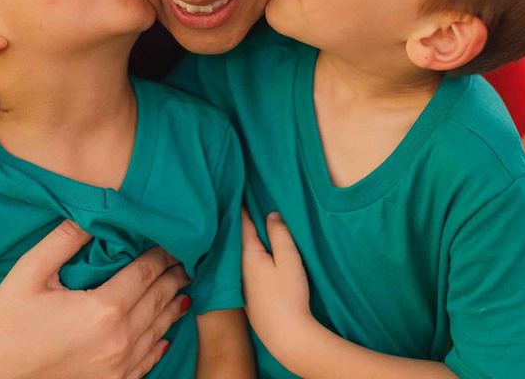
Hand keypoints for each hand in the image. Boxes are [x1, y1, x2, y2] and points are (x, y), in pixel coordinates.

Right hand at [0, 219, 190, 378]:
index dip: (161, 255)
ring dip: (172, 309)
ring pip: (158, 332)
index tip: (170, 243)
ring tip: (183, 291)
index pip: (145, 273)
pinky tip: (165, 335)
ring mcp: (117, 367)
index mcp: (103, 309)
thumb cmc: (6, 317)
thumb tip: (92, 214)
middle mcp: (118, 340)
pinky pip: (146, 363)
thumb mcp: (31, 270)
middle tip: (185, 262)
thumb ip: (65, 238)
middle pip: (157, 300)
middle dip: (172, 278)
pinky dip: (159, 345)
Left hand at [240, 210, 318, 368]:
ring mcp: (242, 283)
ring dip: (242, 238)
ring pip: (240, 254)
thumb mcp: (289, 259)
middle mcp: (239, 268)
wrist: (286, 336)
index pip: (241, 223)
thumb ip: (280, 234)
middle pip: (237, 238)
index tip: (235, 188)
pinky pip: (243, 267)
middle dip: (238, 220)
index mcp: (248, 255)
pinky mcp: (248, 296)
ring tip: (243, 221)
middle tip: (237, 199)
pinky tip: (251, 253)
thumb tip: (270, 214)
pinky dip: (245, 255)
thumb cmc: (289, 296)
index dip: (240, 205)